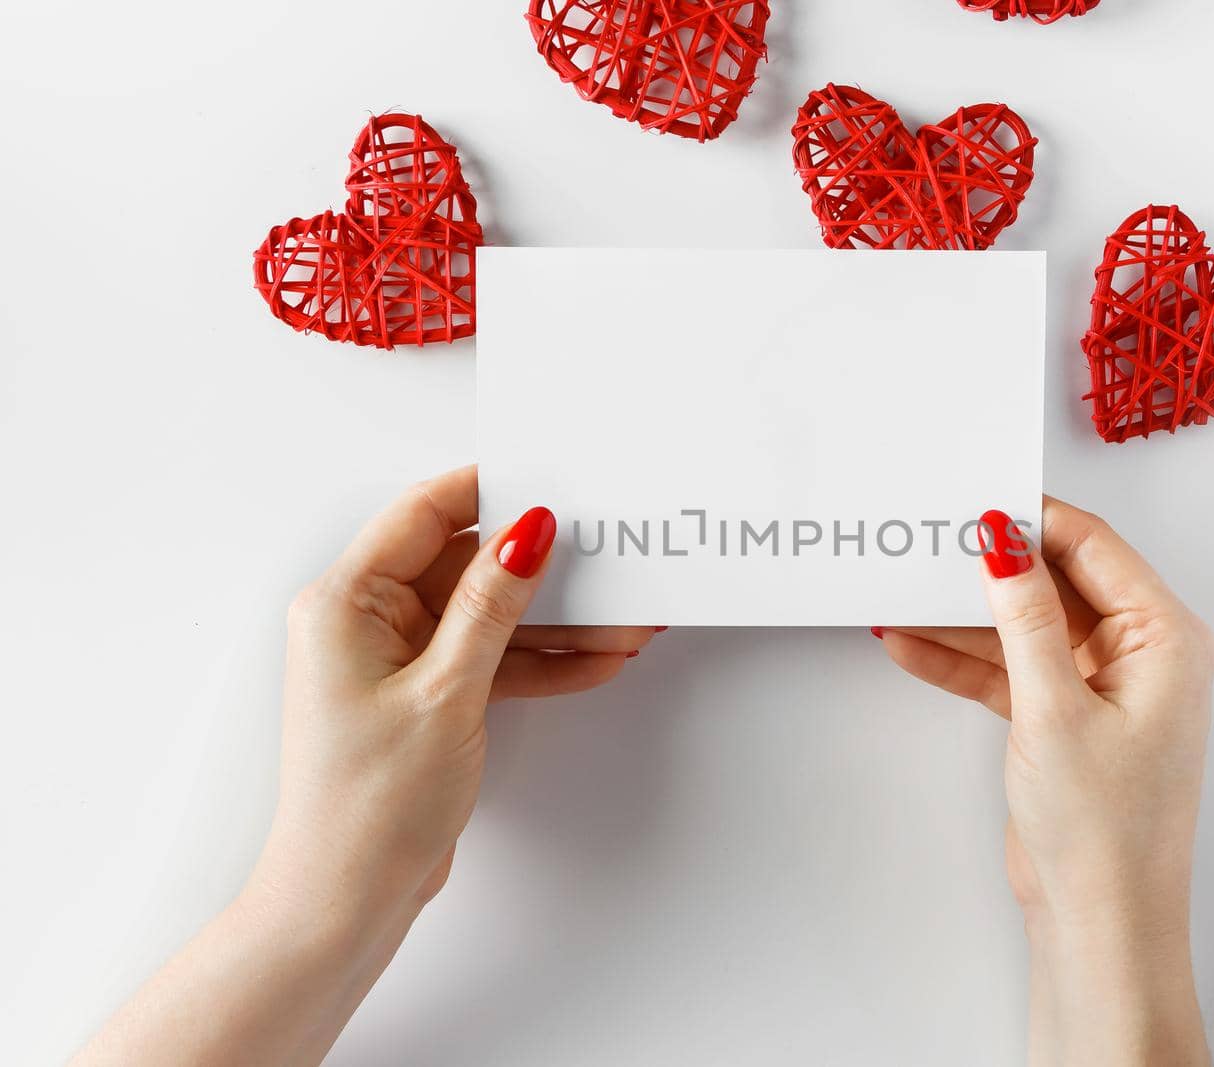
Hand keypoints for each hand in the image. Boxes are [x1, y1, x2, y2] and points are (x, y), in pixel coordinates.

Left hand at [262, 464, 654, 918]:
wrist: (347, 898)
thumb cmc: (367, 805)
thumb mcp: (446, 691)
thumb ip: (491, 606)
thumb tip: (526, 533)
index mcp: (344, 601)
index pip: (425, 514)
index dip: (491, 492)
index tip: (552, 481)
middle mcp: (364, 621)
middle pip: (466, 566)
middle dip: (543, 571)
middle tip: (608, 560)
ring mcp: (396, 660)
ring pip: (488, 618)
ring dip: (555, 624)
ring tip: (623, 622)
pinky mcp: (424, 697)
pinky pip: (489, 660)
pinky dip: (539, 664)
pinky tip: (595, 662)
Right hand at [876, 499, 1213, 1066]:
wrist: (1101, 923)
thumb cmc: (1107, 831)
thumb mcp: (1053, 707)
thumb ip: (1024, 617)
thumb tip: (1003, 543)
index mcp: (1166, 638)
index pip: (1093, 548)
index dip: (1032, 522)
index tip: (973, 504)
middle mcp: (1141, 654)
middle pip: (1056, 582)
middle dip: (990, 569)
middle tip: (929, 544)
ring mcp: (1102, 687)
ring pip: (1026, 627)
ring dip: (965, 619)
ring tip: (901, 593)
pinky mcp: (1067, 718)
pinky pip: (1011, 671)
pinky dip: (964, 662)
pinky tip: (911, 645)